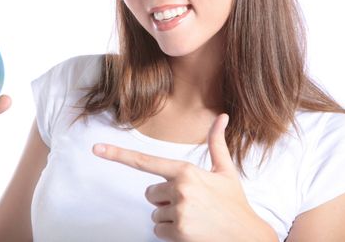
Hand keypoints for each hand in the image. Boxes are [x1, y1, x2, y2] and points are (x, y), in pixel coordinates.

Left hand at [93, 114, 275, 241]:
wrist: (247, 236)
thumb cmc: (234, 203)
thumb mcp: (226, 171)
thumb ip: (216, 143)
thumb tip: (222, 116)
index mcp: (186, 171)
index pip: (145, 161)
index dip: (118, 154)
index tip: (97, 149)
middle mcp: (179, 189)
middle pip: (150, 193)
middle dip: (165, 199)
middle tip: (190, 203)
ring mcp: (178, 211)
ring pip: (155, 213)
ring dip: (169, 217)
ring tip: (194, 218)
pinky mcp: (178, 232)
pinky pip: (158, 230)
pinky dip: (171, 233)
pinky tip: (191, 230)